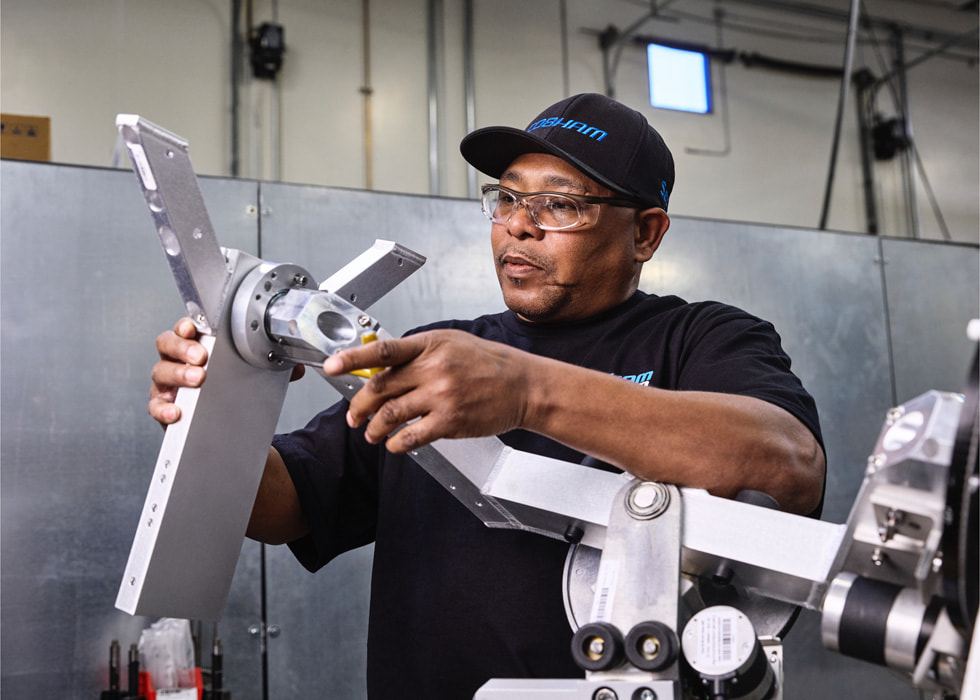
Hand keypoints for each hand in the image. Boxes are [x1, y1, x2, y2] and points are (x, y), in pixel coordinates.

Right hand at [148, 317, 306, 427]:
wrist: (223, 425)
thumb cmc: (229, 388)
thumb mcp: (252, 374)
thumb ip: (272, 368)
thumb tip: (296, 367)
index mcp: (196, 345)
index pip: (185, 328)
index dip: (186, 325)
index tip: (193, 328)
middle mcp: (177, 360)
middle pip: (167, 344)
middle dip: (183, 348)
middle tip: (201, 357)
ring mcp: (167, 383)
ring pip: (161, 372)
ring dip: (178, 374)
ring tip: (197, 379)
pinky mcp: (163, 407)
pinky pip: (156, 406)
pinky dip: (164, 408)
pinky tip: (176, 411)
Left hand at [322, 330, 534, 451]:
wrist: (523, 384)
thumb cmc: (488, 363)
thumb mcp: (451, 343)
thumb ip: (417, 353)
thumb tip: (381, 365)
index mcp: (430, 345)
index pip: (383, 350)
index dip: (352, 358)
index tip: (331, 366)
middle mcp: (434, 369)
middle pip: (380, 387)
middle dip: (359, 405)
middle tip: (353, 416)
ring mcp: (442, 396)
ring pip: (391, 414)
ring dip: (374, 428)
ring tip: (371, 434)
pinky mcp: (451, 421)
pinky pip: (412, 436)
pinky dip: (397, 444)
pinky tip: (395, 445)